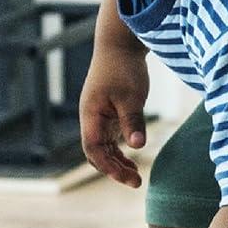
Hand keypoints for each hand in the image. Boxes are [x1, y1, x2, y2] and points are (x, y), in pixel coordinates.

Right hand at [79, 48, 149, 187]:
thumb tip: (137, 146)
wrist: (119, 45)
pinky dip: (119, 151)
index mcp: (91, 115)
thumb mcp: (132, 96)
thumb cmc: (124, 68)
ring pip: (103, 148)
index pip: (94, 149)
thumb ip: (133, 121)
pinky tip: (132, 158)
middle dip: (113, 169)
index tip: (128, 177)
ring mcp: (98, 116)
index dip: (109, 166)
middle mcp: (91, 118)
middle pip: (96, 153)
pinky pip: (109, 139)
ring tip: (136, 177)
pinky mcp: (107, 113)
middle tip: (136, 182)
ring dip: (116, 163)